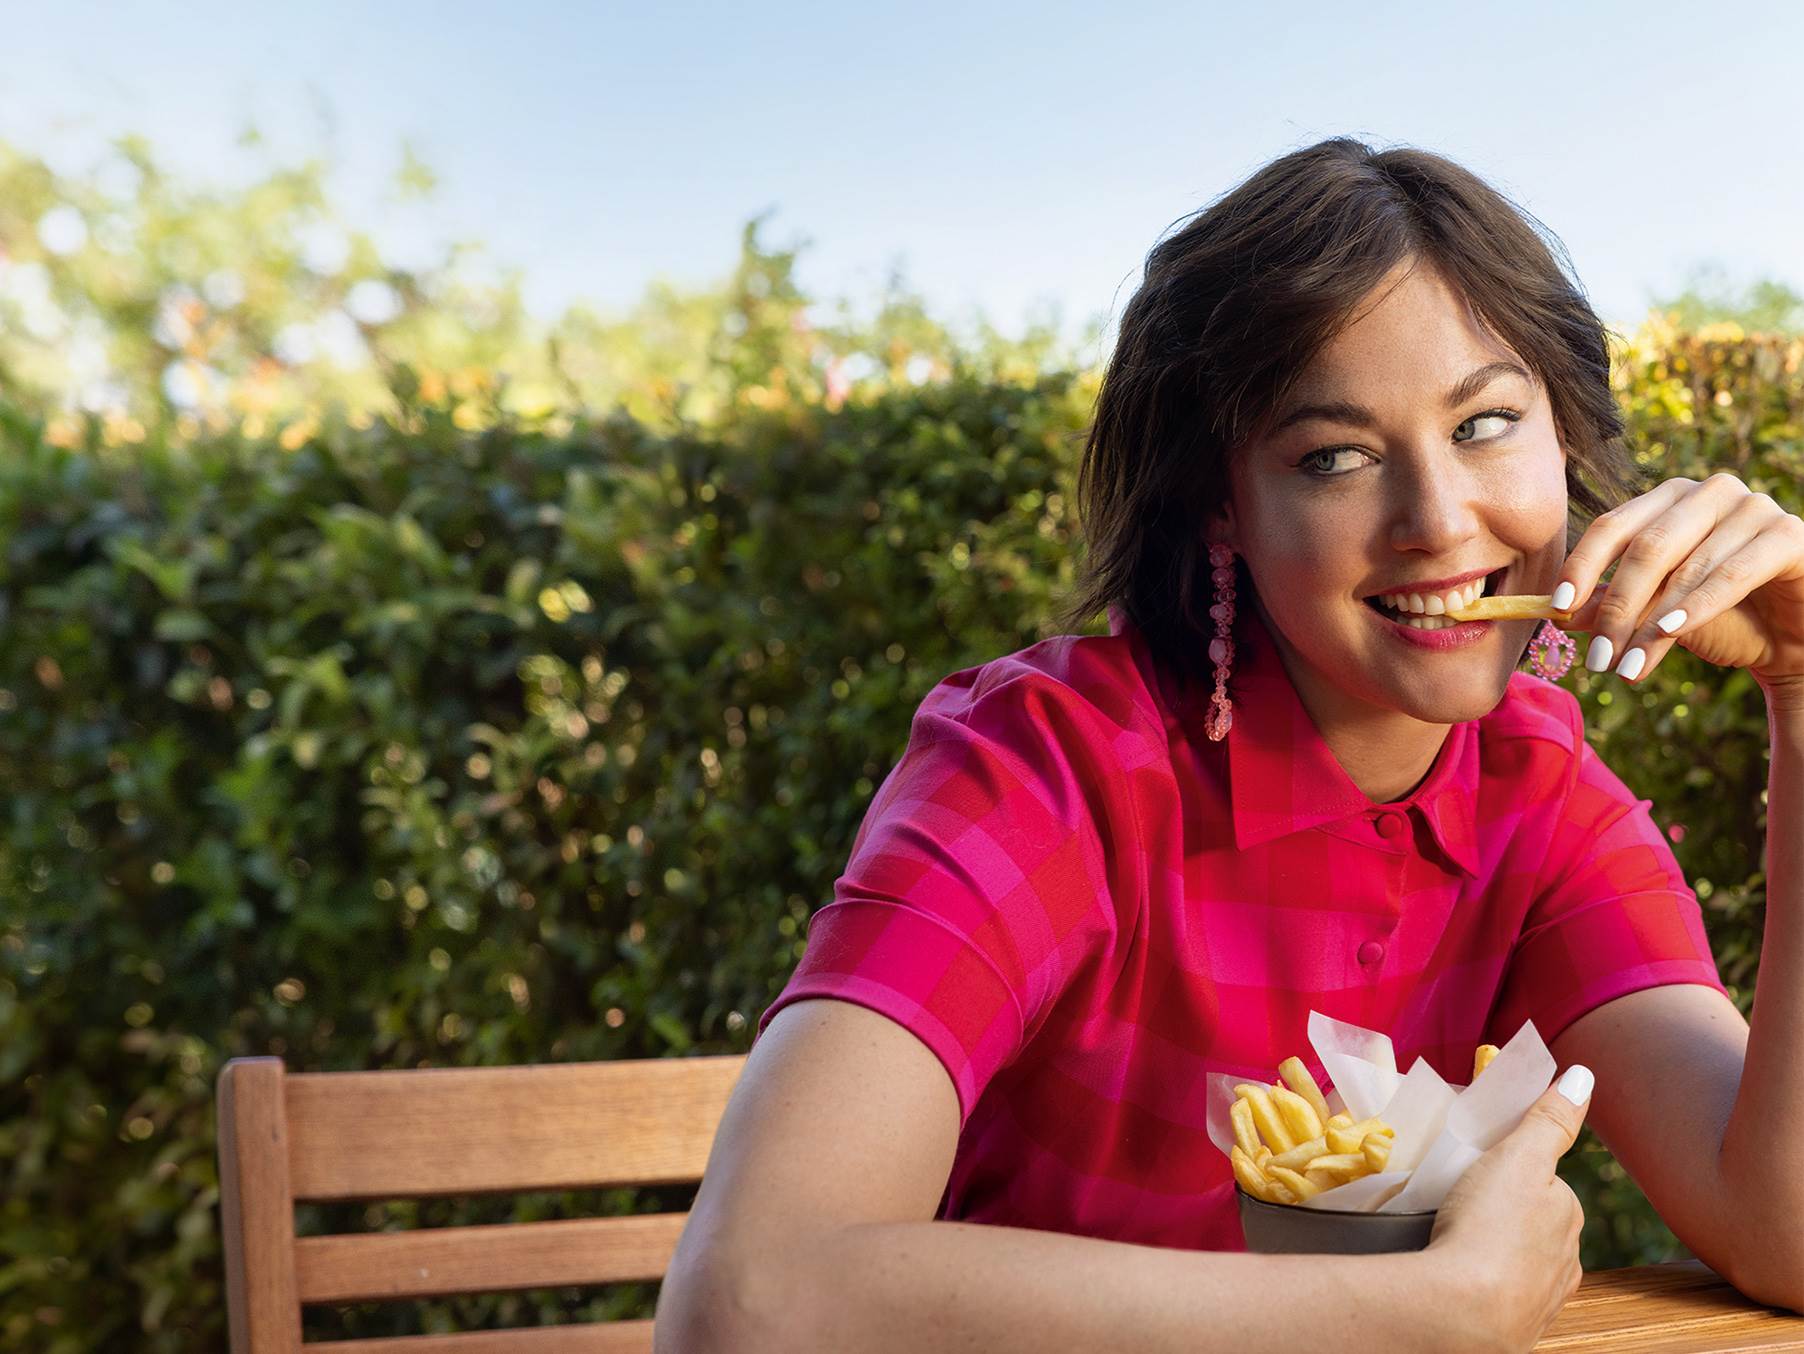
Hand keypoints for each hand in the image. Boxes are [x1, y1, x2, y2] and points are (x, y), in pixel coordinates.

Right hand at [1424, 1070, 1592, 1352]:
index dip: (1512, 1174)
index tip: (1479, 1174)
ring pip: (1520, 1264)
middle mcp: (1566, 1262)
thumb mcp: (1517, 1156)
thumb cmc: (1488, 1227)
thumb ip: (1548, 1119)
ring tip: (1454, 1244)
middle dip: (1505, 1217)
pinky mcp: (1515, 1329)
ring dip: (1496, 1255)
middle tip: (1460, 1207)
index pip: (1547, 1186)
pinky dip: (1484, 1286)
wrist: (1463, 1313)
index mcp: (1568, 1217)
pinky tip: (1459, 1279)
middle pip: (1535, 1226)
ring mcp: (1541, 1300)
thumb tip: (1583, 1075)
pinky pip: (1501, 1297)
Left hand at [1550, 473, 1803, 698]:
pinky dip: (1697, 606)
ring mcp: (1753, 508)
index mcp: (1670, 500)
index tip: (1556, 608)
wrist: (1794, 639)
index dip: (1582, 566)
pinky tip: (1669, 633)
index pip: (1613, 526)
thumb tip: (1559, 614)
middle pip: (1646, 546)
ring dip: (1651, 623)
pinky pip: (1733, 572)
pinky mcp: (1789, 534)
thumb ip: (1613, 607)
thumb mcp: (1658, 614)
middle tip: (1597, 659)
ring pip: (1686, 567)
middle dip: (1617, 607)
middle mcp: (1710, 494)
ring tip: (1628, 667)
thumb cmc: (1724, 618)